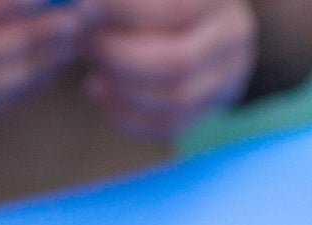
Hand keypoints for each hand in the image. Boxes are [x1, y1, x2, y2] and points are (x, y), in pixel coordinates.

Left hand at [84, 0, 256, 139]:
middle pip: (177, 61)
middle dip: (121, 58)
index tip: (85, 11)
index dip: (126, 13)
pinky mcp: (212, 104)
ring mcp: (228, 73)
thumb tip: (80, 9)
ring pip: (175, 98)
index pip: (176, 10)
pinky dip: (128, 115)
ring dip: (123, 91)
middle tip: (87, 46)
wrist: (215, 18)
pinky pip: (170, 123)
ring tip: (94, 74)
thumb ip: (124, 1)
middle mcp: (231, 32)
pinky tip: (102, 96)